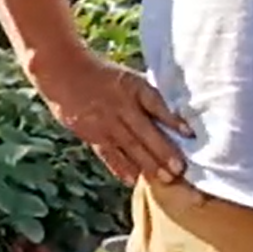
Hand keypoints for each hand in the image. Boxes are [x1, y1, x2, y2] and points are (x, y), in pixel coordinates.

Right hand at [27, 45, 192, 184]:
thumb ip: (147, 96)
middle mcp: (120, 105)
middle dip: (163, 151)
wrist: (63, 71)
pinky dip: (121, 167)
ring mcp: (105, 122)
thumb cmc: (102, 74)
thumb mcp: (128, 77)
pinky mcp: (91, 134)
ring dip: (147, 164)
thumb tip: (174, 116)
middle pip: (144, 131)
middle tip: (179, 169)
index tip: (189, 133)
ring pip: (129, 146)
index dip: (172, 119)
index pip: (155, 104)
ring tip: (165, 179)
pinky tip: (133, 180)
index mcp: (132, 87)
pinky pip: (109, 153)